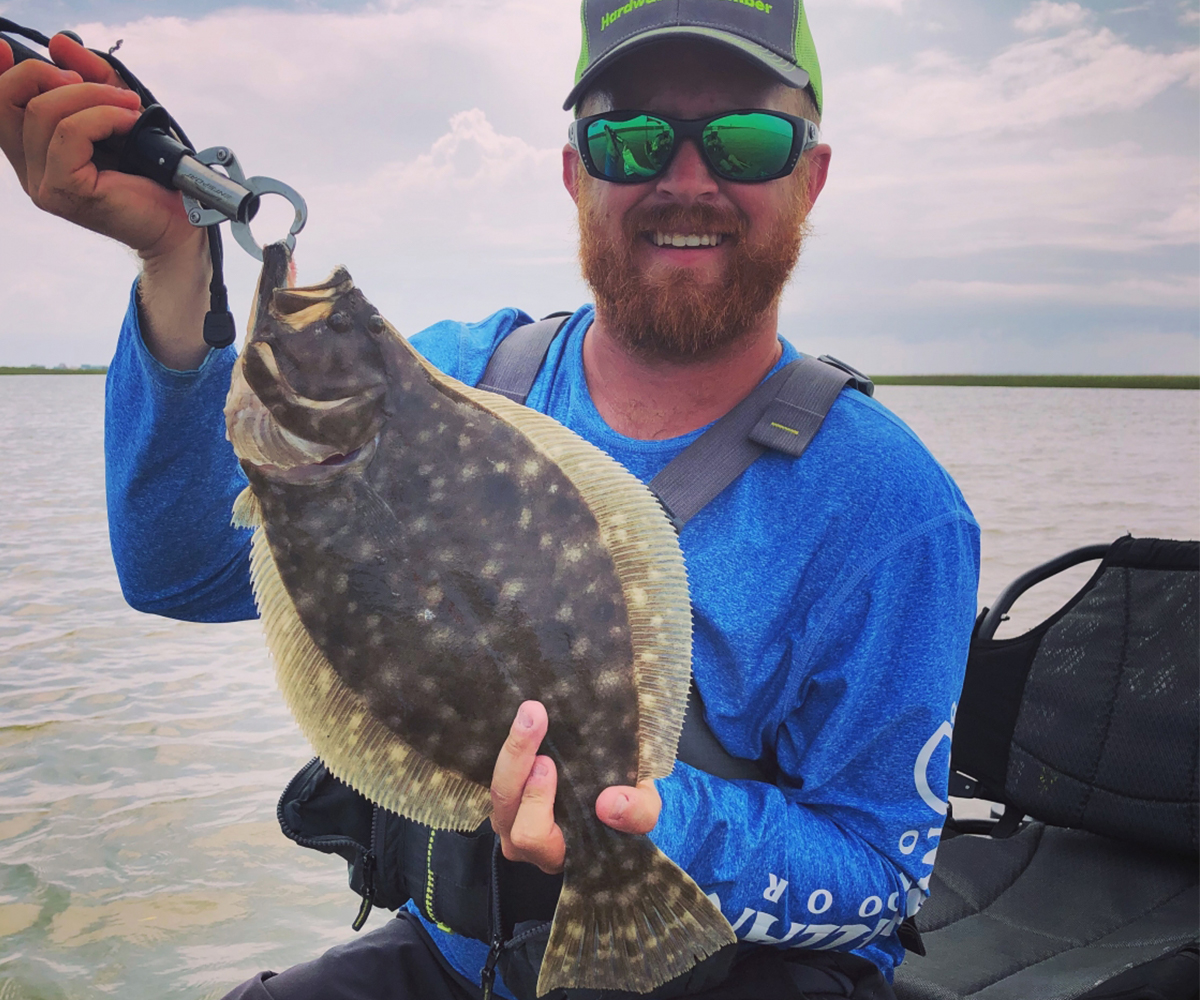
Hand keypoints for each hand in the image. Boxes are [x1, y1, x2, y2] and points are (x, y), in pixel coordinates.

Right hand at [0, 34, 211, 367]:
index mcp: (36, 152)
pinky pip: (70, 133)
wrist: (180, 221)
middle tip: (102, 84)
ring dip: (93, 96)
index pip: (0, 105)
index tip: (6, 48)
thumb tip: (60, 44)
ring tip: (130, 107)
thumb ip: (91, 78)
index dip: (1, 72)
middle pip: (10, 100)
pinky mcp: (65, 190)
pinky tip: (129, 123)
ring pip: (43, 112)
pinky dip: (102, 117)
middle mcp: (31, 170)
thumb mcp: (119, 111)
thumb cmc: (153, 172)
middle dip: (50, 74)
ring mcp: (44, 184)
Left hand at [490, 700, 661, 873]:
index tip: (548, 763)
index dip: (535, 800)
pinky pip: (495, 770)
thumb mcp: (643, 812)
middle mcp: (525, 841)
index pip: (531, 834)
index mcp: (556, 853)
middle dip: (518, 758)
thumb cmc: (625, 808)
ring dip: (514, 747)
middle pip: (506, 802)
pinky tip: (528, 718)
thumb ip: (638, 813)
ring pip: (498, 784)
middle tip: (534, 716)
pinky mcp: (504, 794)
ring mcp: (509, 818)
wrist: (616, 793)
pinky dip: (511, 745)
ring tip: (532, 714)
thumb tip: (611, 803)